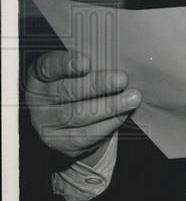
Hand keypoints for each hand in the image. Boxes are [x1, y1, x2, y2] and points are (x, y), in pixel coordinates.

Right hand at [25, 50, 140, 163]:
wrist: (73, 122)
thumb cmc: (80, 87)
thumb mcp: (79, 73)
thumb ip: (93, 65)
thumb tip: (120, 58)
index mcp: (40, 76)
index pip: (48, 67)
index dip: (66, 64)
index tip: (87, 62)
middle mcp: (37, 100)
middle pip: (66, 91)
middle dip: (97, 85)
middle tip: (122, 79)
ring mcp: (46, 123)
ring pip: (77, 115)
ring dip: (109, 106)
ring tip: (132, 98)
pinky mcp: (59, 142)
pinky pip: (84, 135)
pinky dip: (107, 124)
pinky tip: (123, 114)